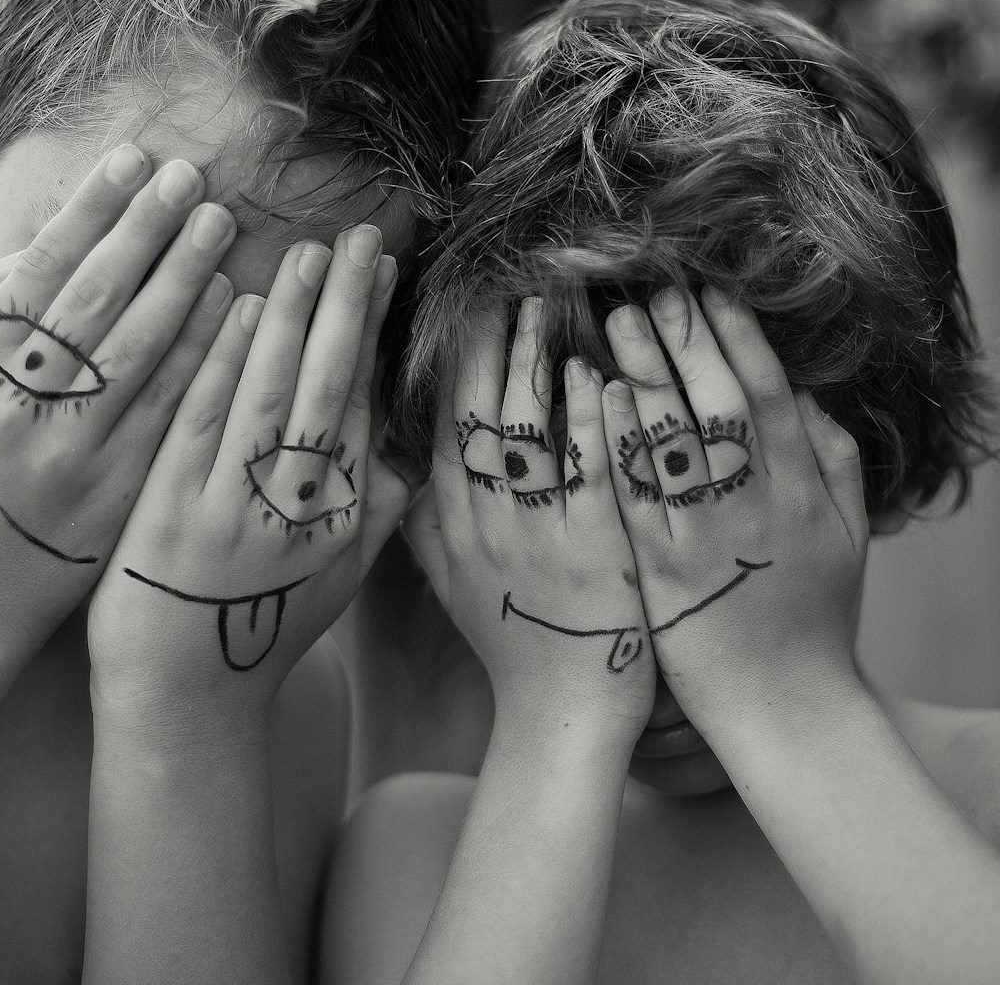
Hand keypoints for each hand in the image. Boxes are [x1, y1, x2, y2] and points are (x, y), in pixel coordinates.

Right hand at [0, 146, 237, 677]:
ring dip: (187, 281)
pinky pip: (170, 411)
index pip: (37, 273)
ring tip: (221, 226)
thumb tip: (34, 242)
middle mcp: (14, 411)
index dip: (91, 211)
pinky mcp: (117, 496)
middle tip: (194, 176)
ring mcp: (70, 457)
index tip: (133, 159)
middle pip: (95, 301)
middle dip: (148, 230)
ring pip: (141, 351)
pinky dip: (204, 355)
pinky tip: (236, 311)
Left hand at [87, 226, 397, 717]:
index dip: (372, 333)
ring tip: (304, 254)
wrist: (185, 701)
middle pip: (330, 388)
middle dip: (346, 306)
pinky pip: (205, 423)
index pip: (363, 404)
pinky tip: (233, 310)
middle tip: (357, 237)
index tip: (382, 272)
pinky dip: (222, 364)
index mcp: (345, 518)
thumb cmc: (261, 630)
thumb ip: (378, 510)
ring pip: (272, 395)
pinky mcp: (174, 515)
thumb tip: (414, 449)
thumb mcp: (338, 578)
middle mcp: (301, 511)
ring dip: (289, 318)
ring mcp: (238, 511)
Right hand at [416, 298, 654, 733]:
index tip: (460, 308)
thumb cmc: (513, 644)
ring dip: (534, 362)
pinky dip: (591, 423)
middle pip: (477, 414)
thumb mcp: (452, 584)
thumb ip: (425, 523)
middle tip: (502, 284)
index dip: (450, 362)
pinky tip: (597, 375)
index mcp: (453, 524)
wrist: (561, 715)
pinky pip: (589, 474)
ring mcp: (539, 535)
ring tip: (547, 304)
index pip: (443, 425)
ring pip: (527, 433)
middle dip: (487, 343)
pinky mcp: (596, 552)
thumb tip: (402, 465)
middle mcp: (486, 522)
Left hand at [601, 287, 868, 737]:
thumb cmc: (812, 615)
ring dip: (645, 373)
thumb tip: (806, 392)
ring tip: (616, 321)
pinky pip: (636, 494)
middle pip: (721, 404)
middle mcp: (757, 507)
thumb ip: (833, 459)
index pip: (770, 395)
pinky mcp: (660, 570)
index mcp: (803, 493)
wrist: (781, 705)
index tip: (711, 291)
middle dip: (688, 340)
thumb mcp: (847, 535)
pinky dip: (619, 441)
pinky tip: (597, 397)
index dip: (740, 338)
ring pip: (674, 441)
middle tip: (655, 288)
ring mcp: (706, 538)